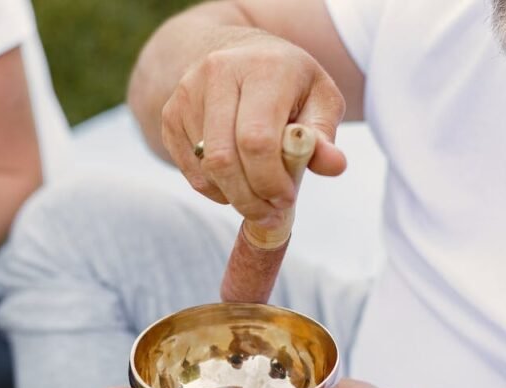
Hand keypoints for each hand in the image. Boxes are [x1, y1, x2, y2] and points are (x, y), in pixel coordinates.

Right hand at [161, 31, 346, 226]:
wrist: (238, 53)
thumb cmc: (287, 82)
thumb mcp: (319, 99)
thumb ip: (323, 135)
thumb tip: (335, 166)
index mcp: (263, 67)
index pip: (256, 139)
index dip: (270, 180)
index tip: (287, 200)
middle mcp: (218, 73)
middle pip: (224, 158)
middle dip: (249, 199)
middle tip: (270, 215)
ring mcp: (187, 93)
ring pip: (205, 168)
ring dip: (233, 196)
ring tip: (257, 197)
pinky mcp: (170, 114)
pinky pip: (189, 169)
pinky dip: (213, 188)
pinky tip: (235, 182)